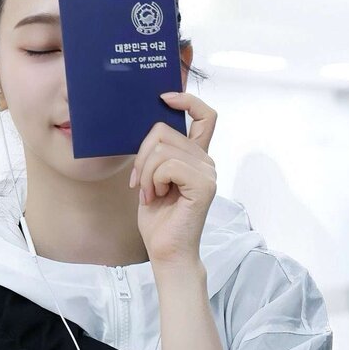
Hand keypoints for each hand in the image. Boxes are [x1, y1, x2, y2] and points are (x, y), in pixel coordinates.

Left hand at [129, 90, 217, 268]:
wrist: (166, 251)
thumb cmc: (159, 219)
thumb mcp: (152, 177)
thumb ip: (157, 153)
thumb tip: (148, 128)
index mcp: (196, 157)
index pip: (204, 115)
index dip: (186, 100)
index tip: (164, 98)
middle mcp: (206, 161)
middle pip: (164, 131)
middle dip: (142, 156)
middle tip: (141, 183)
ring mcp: (208, 172)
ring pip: (162, 150)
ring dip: (146, 173)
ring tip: (150, 194)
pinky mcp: (203, 185)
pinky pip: (167, 166)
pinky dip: (153, 181)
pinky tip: (157, 197)